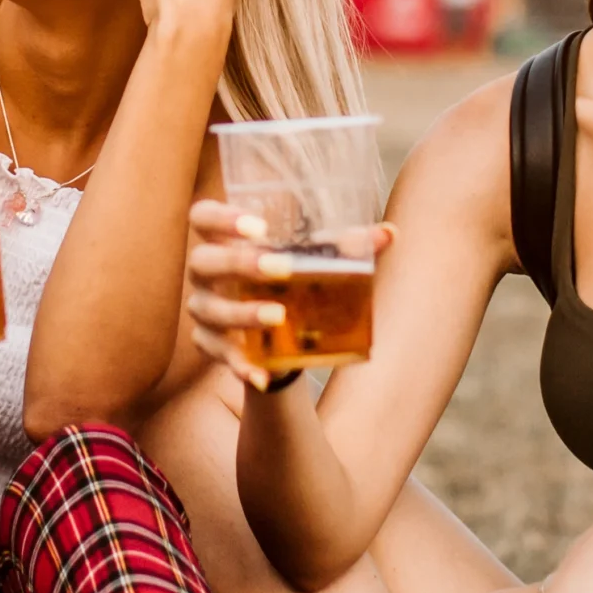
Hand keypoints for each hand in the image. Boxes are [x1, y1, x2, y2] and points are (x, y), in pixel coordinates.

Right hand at [184, 200, 393, 391]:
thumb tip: (390, 234)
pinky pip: (219, 356)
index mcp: (224, 240)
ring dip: (243, 314)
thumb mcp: (313, 260)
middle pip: (205, 261)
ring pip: (210, 310)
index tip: (259, 226)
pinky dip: (240, 365)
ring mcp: (204, 309)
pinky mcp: (209, 345)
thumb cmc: (290, 280)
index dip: (221, 217)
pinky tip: (262, 375)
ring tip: (278, 317)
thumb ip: (347, 247)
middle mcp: (206, 272)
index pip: (202, 217)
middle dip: (240, 264)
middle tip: (280, 269)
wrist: (276, 331)